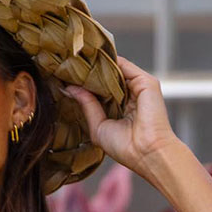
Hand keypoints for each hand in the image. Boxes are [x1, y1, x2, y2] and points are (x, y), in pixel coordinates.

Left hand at [65, 55, 181, 176]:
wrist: (146, 152)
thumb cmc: (124, 147)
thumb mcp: (98, 126)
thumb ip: (87, 105)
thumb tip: (69, 88)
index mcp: (120, 109)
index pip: (101, 90)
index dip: (85, 84)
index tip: (65, 77)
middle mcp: (129, 96)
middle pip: (107, 77)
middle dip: (89, 72)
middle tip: (66, 65)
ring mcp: (138, 87)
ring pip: (115, 69)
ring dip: (97, 65)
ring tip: (75, 59)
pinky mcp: (146, 82)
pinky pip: (124, 66)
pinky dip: (109, 62)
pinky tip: (92, 61)